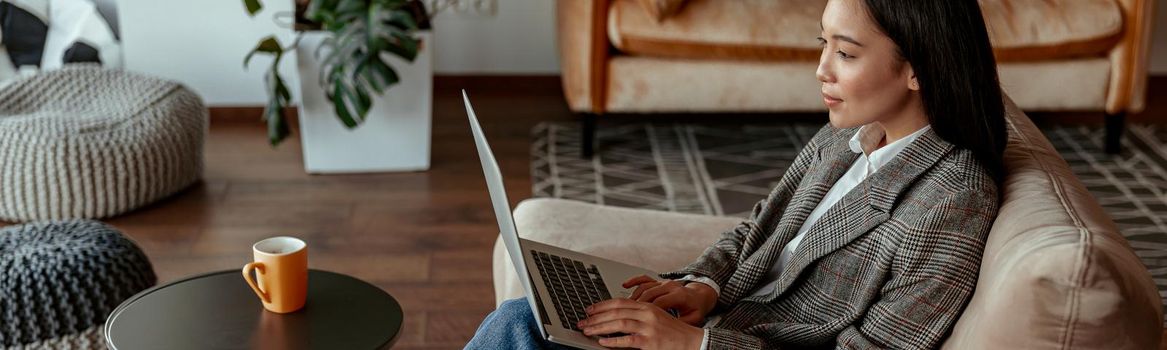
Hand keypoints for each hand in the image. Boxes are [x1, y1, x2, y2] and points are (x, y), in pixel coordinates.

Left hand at [578, 298, 703, 348]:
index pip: (619, 302)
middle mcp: (647, 314)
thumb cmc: (672, 331)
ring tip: (587, 331)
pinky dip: (613, 341)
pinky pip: (628, 340)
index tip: (589, 310)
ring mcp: (649, 327)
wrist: (692, 341)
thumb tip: (615, 317)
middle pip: (616, 311)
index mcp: (647, 306)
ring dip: (600, 327)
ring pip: (619, 323)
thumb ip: (637, 315)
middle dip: (596, 317)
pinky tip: (602, 342)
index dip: (602, 305)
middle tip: (582, 322)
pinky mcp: (651, 342)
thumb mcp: (655, 317)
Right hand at [622, 275, 716, 325]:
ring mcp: (663, 282)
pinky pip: (644, 278)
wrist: (699, 296)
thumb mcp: (693, 318)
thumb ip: (681, 323)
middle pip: (648, 293)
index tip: (640, 320)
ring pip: (644, 286)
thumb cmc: (695, 308)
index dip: (648, 311)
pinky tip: (625, 285)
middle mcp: (670, 286)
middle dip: (636, 305)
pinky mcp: (658, 281)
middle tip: (627, 315)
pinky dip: (633, 281)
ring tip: (624, 307)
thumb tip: (669, 331)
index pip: (659, 302)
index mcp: (679, 295)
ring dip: (633, 296)